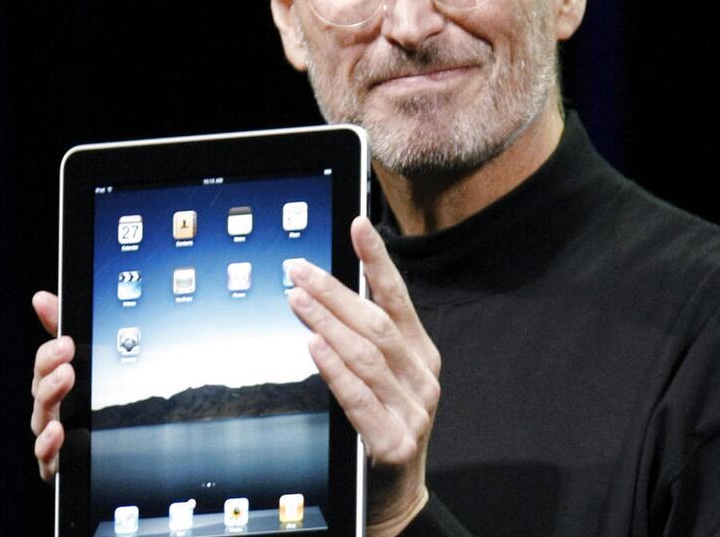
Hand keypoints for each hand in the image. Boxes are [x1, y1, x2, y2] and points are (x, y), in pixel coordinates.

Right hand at [30, 291, 74, 481]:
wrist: (118, 451)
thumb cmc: (93, 403)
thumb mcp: (88, 361)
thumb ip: (62, 329)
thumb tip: (41, 297)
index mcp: (57, 384)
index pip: (46, 365)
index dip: (51, 352)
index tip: (66, 341)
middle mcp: (52, 410)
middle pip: (41, 389)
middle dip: (50, 369)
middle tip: (66, 352)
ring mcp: (54, 438)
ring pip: (42, 419)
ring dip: (51, 397)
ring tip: (64, 379)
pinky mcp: (59, 464)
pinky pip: (49, 457)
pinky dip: (50, 445)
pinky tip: (59, 432)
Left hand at [287, 216, 440, 536]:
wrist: (395, 494)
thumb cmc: (385, 422)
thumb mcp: (385, 376)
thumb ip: (367, 338)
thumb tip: (331, 290)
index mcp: (421, 353)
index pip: (397, 298)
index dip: (377, 260)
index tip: (358, 226)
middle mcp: (422, 376)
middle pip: (375, 324)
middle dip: (334, 292)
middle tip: (298, 270)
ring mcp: (413, 410)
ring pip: (366, 355)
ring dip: (327, 322)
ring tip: (297, 299)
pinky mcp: (394, 442)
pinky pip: (359, 398)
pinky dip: (335, 369)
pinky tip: (314, 346)